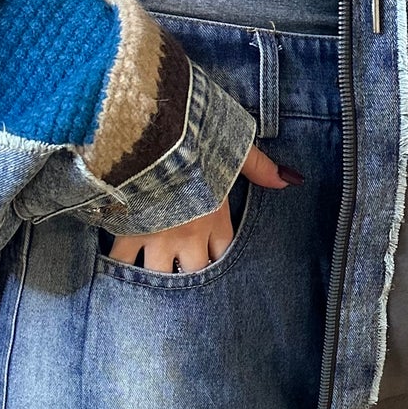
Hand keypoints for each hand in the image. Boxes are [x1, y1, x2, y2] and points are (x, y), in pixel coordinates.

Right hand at [106, 146, 301, 272]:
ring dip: (156, 275)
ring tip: (152, 279)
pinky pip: (121, 258)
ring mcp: (157, 237)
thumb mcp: (234, 145)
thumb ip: (259, 167)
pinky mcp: (127, 230)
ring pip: (159, 274)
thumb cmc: (196, 135)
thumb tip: (292, 180)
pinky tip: (115, 266)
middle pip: (194, 273)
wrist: (150, 129)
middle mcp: (189, 235)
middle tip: (182, 273)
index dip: (218, 259)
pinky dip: (117, 263)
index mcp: (216, 216)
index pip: (223, 253)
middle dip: (190, 274)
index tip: (211, 259)